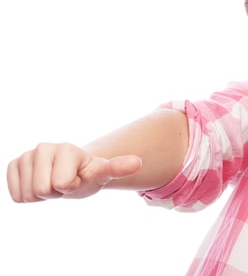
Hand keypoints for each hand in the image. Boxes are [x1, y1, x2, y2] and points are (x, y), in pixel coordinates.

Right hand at [6, 143, 141, 202]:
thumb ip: (117, 168)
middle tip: (64, 182)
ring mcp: (26, 155)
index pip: (61, 184)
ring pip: (28, 194)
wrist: (72, 173)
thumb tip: (138, 163)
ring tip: (53, 182)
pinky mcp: (13, 165)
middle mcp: (44, 147)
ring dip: (42, 195)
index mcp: (66, 148)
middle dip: (55, 192)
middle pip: (42, 190)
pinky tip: (39, 183)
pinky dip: (27, 196)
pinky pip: (15, 195)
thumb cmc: (88, 174)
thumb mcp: (103, 173)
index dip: (71, 187)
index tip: (76, 179)